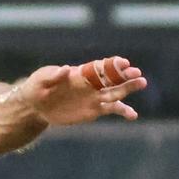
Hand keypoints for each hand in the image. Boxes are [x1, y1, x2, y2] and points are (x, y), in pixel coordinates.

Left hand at [20, 57, 146, 125]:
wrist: (36, 105)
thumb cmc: (37, 87)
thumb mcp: (41, 79)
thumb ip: (53, 75)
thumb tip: (65, 69)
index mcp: (80, 73)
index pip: (99, 67)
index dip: (111, 65)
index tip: (123, 63)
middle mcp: (91, 83)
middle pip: (111, 78)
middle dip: (124, 76)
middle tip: (137, 74)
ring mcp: (94, 97)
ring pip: (115, 92)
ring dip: (129, 88)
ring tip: (142, 83)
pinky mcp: (94, 110)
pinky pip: (111, 109)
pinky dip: (123, 111)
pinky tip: (133, 115)